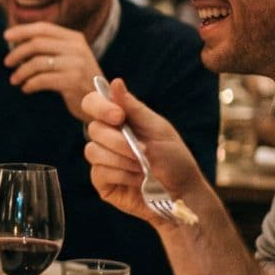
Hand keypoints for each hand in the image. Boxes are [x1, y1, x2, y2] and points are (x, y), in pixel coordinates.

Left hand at [5, 22, 102, 119]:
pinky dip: (29, 84)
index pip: (44, 28)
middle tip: (7, 63)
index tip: (6, 36)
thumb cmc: (77, 78)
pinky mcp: (73, 81)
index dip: (23, 30)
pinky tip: (26, 89)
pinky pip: (41, 80)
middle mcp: (77, 48)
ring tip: (14, 80)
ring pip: (37, 62)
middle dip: (17, 53)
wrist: (101, 102)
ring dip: (21, 72)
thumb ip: (49, 47)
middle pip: (37, 44)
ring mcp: (76, 64)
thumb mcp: (68, 57)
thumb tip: (16, 41)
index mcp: (74, 38)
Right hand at [80, 78, 210, 225]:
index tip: (119, 117)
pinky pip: (99, 172)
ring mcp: (102, 160)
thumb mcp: (158, 129)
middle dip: (119, 141)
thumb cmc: (175, 159)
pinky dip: (122, 175)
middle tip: (141, 151)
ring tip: (143, 168)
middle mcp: (107, 138)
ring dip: (123, 160)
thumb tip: (115, 82)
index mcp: (119, 121)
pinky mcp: (101, 181)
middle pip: (93, 129)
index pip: (92, 103)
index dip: (100, 107)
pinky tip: (137, 180)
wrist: (182, 192)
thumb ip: (133, 108)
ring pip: (93, 152)